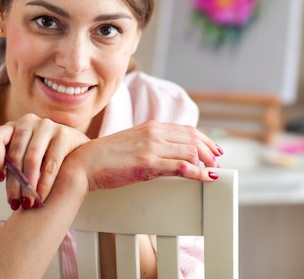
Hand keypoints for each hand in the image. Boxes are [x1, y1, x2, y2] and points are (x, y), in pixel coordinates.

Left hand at [0, 113, 89, 207]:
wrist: (76, 149)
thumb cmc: (44, 152)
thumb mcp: (21, 153)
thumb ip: (2, 156)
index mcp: (13, 126)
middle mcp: (28, 122)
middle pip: (15, 154)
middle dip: (14, 183)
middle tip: (14, 201)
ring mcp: (47, 125)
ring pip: (32, 158)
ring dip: (29, 185)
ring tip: (28, 201)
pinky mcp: (64, 134)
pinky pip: (52, 162)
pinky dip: (46, 182)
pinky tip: (42, 194)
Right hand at [64, 120, 223, 190]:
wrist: (84, 163)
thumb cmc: (106, 157)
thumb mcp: (134, 143)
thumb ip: (152, 143)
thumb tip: (170, 153)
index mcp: (151, 126)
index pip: (187, 129)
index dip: (205, 139)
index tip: (215, 149)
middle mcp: (154, 133)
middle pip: (193, 138)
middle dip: (210, 150)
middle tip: (218, 161)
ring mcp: (151, 147)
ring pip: (190, 151)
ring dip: (206, 162)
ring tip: (213, 171)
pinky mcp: (147, 163)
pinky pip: (180, 167)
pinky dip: (197, 172)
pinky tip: (205, 177)